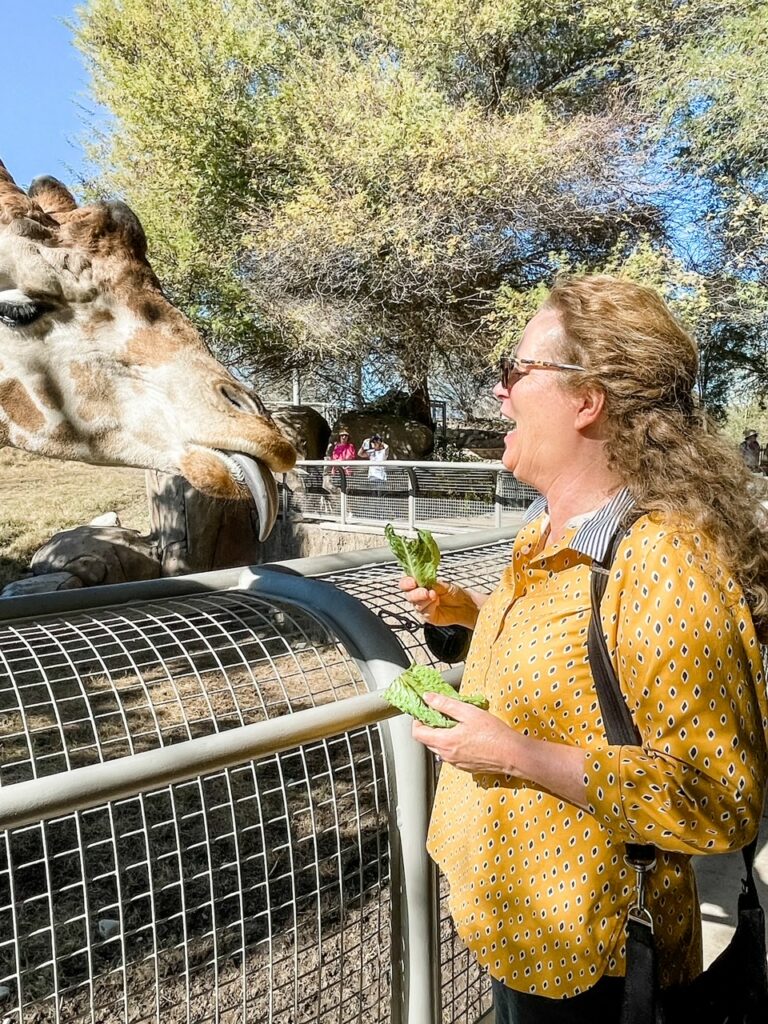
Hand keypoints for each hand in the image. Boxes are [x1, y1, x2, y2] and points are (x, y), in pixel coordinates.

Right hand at [398, 576, 480, 628]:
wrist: (464, 604)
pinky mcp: (427, 617)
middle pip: (408, 595)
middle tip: (425, 591)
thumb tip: (421, 580)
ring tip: (434, 595)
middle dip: (415, 593)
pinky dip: (430, 606)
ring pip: (416, 605)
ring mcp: (422, 607)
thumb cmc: (453, 593)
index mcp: (419, 585)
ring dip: (424, 600)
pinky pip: (424, 613)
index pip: (406, 584)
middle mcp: (418, 597)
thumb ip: (430, 583)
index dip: (406, 583)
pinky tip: (436, 603)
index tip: (412, 582)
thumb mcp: (442, 584)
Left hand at [412, 693, 588, 807]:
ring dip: (441, 734)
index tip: (425, 710)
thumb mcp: (469, 712)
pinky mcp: (465, 766)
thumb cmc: (494, 734)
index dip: (417, 720)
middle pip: (427, 740)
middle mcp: (447, 755)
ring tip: (456, 722)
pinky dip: (452, 743)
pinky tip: (466, 735)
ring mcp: (456, 763)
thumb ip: (445, 705)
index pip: (417, 733)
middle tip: (441, 713)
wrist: (513, 754)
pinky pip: (451, 754)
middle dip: (430, 726)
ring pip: (439, 747)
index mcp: (445, 741)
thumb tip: (428, 698)